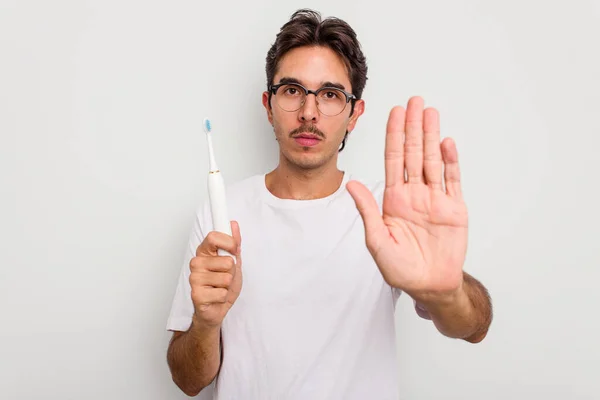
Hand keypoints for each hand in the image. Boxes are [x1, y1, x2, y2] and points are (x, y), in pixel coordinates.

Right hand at [189, 221, 241, 327]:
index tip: (235, 250)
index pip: (213, 237)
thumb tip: (233, 224)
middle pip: (226, 260)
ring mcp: (194, 279)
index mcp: (204, 252)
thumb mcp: (234, 261)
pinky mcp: (196, 295)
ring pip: (226, 278)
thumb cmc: (223, 284)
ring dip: (228, 286)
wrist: (217, 308)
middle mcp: (196, 263)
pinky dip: (224, 296)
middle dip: (232, 271)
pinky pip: (222, 292)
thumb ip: (234, 243)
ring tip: (220, 287)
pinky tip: (216, 297)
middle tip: (225, 277)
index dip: (229, 243)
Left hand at [347, 96, 467, 301]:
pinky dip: (450, 161)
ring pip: (432, 160)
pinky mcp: (454, 208)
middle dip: (413, 127)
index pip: (393, 160)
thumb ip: (368, 211)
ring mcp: (435, 198)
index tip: (395, 113)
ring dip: (431, 136)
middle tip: (415, 101)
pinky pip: (452, 179)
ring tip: (431, 113)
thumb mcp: (377, 240)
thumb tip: (352, 185)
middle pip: (413, 153)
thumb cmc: (400, 268)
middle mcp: (414, 193)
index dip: (394, 136)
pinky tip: (446, 143)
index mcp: (394, 199)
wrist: (429, 285)